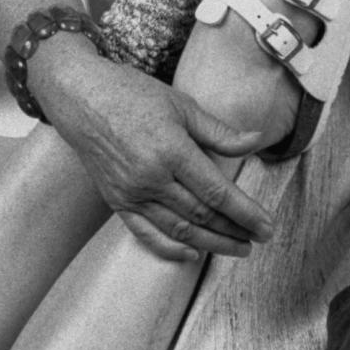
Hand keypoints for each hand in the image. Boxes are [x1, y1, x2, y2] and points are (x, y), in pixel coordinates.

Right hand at [31, 36, 274, 261]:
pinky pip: (146, 234)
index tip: (267, 226)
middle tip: (259, 239)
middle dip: (234, 230)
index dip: (245, 212)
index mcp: (171, 150)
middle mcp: (151, 177)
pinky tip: (192, 255)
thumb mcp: (181, 104)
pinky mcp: (116, 202)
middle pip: (202, 216)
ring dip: (211, 244)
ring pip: (178, 230)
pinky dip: (170, 249)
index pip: (217, 192)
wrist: (82, 98)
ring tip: (237, 247)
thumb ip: (218, 131)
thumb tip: (255, 141)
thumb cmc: (134, 94)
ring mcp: (132, 193)